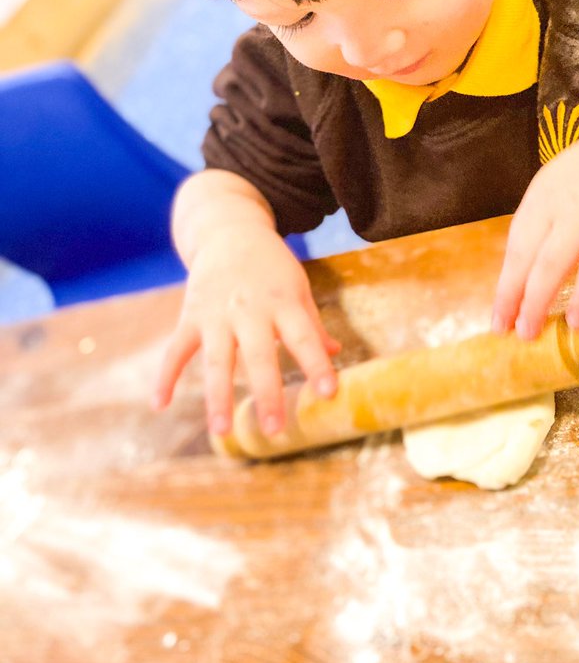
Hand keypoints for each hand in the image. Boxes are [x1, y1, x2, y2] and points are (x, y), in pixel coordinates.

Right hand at [155, 225, 340, 436]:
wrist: (228, 231)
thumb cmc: (271, 266)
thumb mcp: (298, 287)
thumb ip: (312, 323)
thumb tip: (334, 352)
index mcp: (283, 302)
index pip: (304, 337)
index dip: (317, 365)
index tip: (330, 393)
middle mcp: (249, 310)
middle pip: (259, 356)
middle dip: (267, 393)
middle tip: (276, 430)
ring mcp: (216, 314)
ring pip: (216, 360)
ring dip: (218, 396)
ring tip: (221, 432)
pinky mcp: (190, 316)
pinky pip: (176, 350)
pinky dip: (165, 376)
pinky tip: (159, 405)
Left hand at [492, 111, 578, 337]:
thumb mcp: (567, 180)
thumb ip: (553, 216)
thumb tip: (541, 262)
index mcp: (541, 194)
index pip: (514, 245)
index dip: (505, 282)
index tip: (498, 311)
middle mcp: (556, 206)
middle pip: (525, 260)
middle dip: (511, 299)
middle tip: (504, 330)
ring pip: (552, 268)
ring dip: (537, 303)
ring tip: (530, 332)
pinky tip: (576, 320)